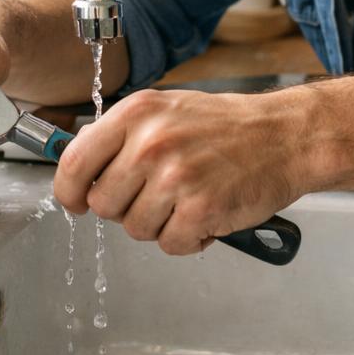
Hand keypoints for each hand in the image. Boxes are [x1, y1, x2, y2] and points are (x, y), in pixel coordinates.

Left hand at [53, 87, 302, 255]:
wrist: (283, 135)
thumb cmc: (227, 126)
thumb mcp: (167, 110)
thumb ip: (124, 135)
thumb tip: (80, 163)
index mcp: (137, 113)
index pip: (74, 162)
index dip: (70, 191)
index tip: (77, 201)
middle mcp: (151, 142)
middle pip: (103, 204)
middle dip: (127, 207)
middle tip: (158, 194)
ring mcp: (175, 177)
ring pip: (135, 229)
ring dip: (161, 223)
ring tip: (188, 199)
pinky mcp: (200, 209)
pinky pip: (171, 244)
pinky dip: (188, 238)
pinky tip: (206, 213)